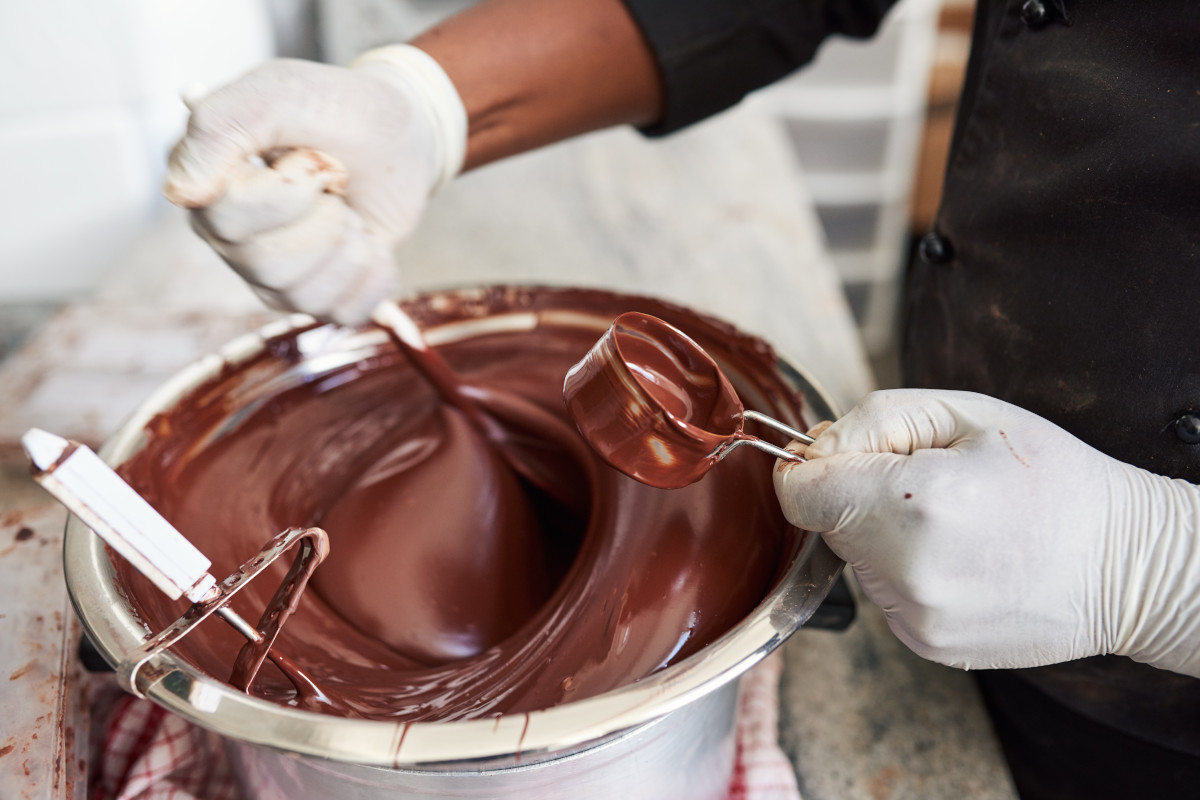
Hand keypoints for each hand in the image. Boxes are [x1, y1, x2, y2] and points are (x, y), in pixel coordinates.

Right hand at [164, 46, 466, 324]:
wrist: (399, 136)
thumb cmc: (336, 111)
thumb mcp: (284, 93)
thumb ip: (224, 125)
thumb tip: (182, 192)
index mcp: (205, 183)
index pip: (229, 216)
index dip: (289, 189)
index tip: (310, 154)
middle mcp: (227, 236)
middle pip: (269, 265)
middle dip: (326, 218)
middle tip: (335, 179)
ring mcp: (268, 274)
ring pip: (306, 294)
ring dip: (351, 243)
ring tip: (347, 207)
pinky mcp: (313, 298)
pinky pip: (345, 311)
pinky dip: (375, 274)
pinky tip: (370, 240)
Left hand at [774, 389, 1199, 675]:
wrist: (1126, 565)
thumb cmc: (1054, 479)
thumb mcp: (966, 413)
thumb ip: (873, 420)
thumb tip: (811, 451)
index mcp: (911, 501)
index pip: (798, 492)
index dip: (810, 467)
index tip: (841, 457)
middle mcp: (905, 569)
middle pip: (826, 523)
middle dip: (855, 494)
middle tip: (923, 481)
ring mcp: (915, 615)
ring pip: (854, 559)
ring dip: (882, 534)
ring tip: (955, 522)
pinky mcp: (926, 643)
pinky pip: (885, 592)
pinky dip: (905, 570)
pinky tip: (962, 558)